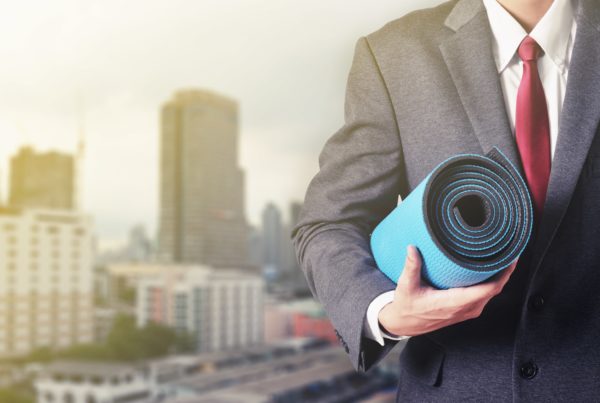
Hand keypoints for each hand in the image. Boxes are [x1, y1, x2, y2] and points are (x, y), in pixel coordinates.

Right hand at [378, 245, 518, 336]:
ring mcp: (468, 311)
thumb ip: (411, 266)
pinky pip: (485, 295)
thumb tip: (412, 248)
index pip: (488, 290)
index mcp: (454, 303)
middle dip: (505, 270)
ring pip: (492, 293)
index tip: (510, 257)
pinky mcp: (466, 310)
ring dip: (500, 276)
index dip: (504, 274)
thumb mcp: (406, 286)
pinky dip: (492, 282)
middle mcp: (465, 309)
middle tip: (509, 249)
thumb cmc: (407, 307)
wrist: (405, 324)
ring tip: (503, 256)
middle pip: (496, 289)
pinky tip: (491, 269)